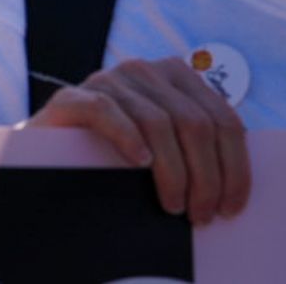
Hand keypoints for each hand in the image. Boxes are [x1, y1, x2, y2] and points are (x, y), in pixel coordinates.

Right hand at [24, 57, 249, 225]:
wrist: (50, 150)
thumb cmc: (114, 153)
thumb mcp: (163, 142)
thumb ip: (193, 146)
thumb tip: (235, 188)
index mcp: (176, 76)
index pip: (222, 118)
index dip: (234, 165)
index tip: (232, 206)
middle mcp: (145, 70)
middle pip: (194, 123)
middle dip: (206, 176)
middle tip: (201, 215)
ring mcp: (109, 79)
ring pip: (158, 122)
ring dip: (173, 171)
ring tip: (174, 207)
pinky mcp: (74, 96)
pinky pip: (106, 111)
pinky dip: (128, 137)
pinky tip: (140, 164)